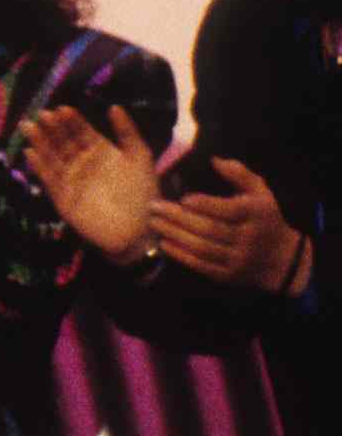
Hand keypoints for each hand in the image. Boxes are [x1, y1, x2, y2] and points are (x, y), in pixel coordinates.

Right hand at [24, 105, 156, 262]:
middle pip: (62, 141)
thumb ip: (127, 132)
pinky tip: (31, 153)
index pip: (80, 131)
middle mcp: (82, 163)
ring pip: (51, 157)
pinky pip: (49, 180)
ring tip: (30, 128)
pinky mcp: (62, 198)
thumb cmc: (144, 194)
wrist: (141, 232)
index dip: (71, 120)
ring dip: (40, 142)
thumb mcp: (140, 158)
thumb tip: (113, 106)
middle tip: (43, 116)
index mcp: (99, 151)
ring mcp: (71, 180)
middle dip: (52, 128)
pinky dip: (39, 167)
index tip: (62, 109)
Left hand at [150, 157, 304, 291]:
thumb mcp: (260, 192)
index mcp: (256, 215)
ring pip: (203, 248)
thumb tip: (214, 160)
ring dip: (175, 235)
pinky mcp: (229, 275)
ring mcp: (239, 260)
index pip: (229, 211)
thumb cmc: (263, 218)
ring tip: (154, 222)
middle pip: (210, 229)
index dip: (206, 205)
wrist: (283, 259)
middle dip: (179, 218)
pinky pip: (202, 266)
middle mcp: (248, 239)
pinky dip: (181, 255)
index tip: (183, 198)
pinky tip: (164, 242)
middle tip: (154, 207)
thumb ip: (239, 174)